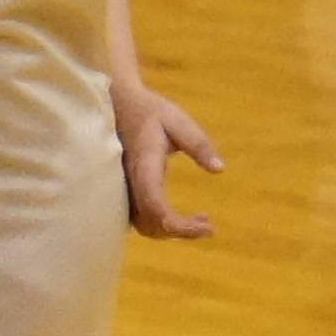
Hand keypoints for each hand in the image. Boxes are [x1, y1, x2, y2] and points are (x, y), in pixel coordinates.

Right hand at [117, 76, 223, 239]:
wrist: (116, 104)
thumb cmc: (149, 111)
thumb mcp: (178, 121)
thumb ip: (198, 144)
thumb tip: (219, 169)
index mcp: (143, 167)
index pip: (157, 207)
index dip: (181, 225)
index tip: (209, 227)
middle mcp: (129, 183)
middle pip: (149, 223)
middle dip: (180, 231)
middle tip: (208, 223)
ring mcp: (122, 189)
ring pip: (142, 224)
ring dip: (170, 229)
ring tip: (199, 219)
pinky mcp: (123, 191)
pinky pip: (139, 218)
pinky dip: (160, 223)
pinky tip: (177, 214)